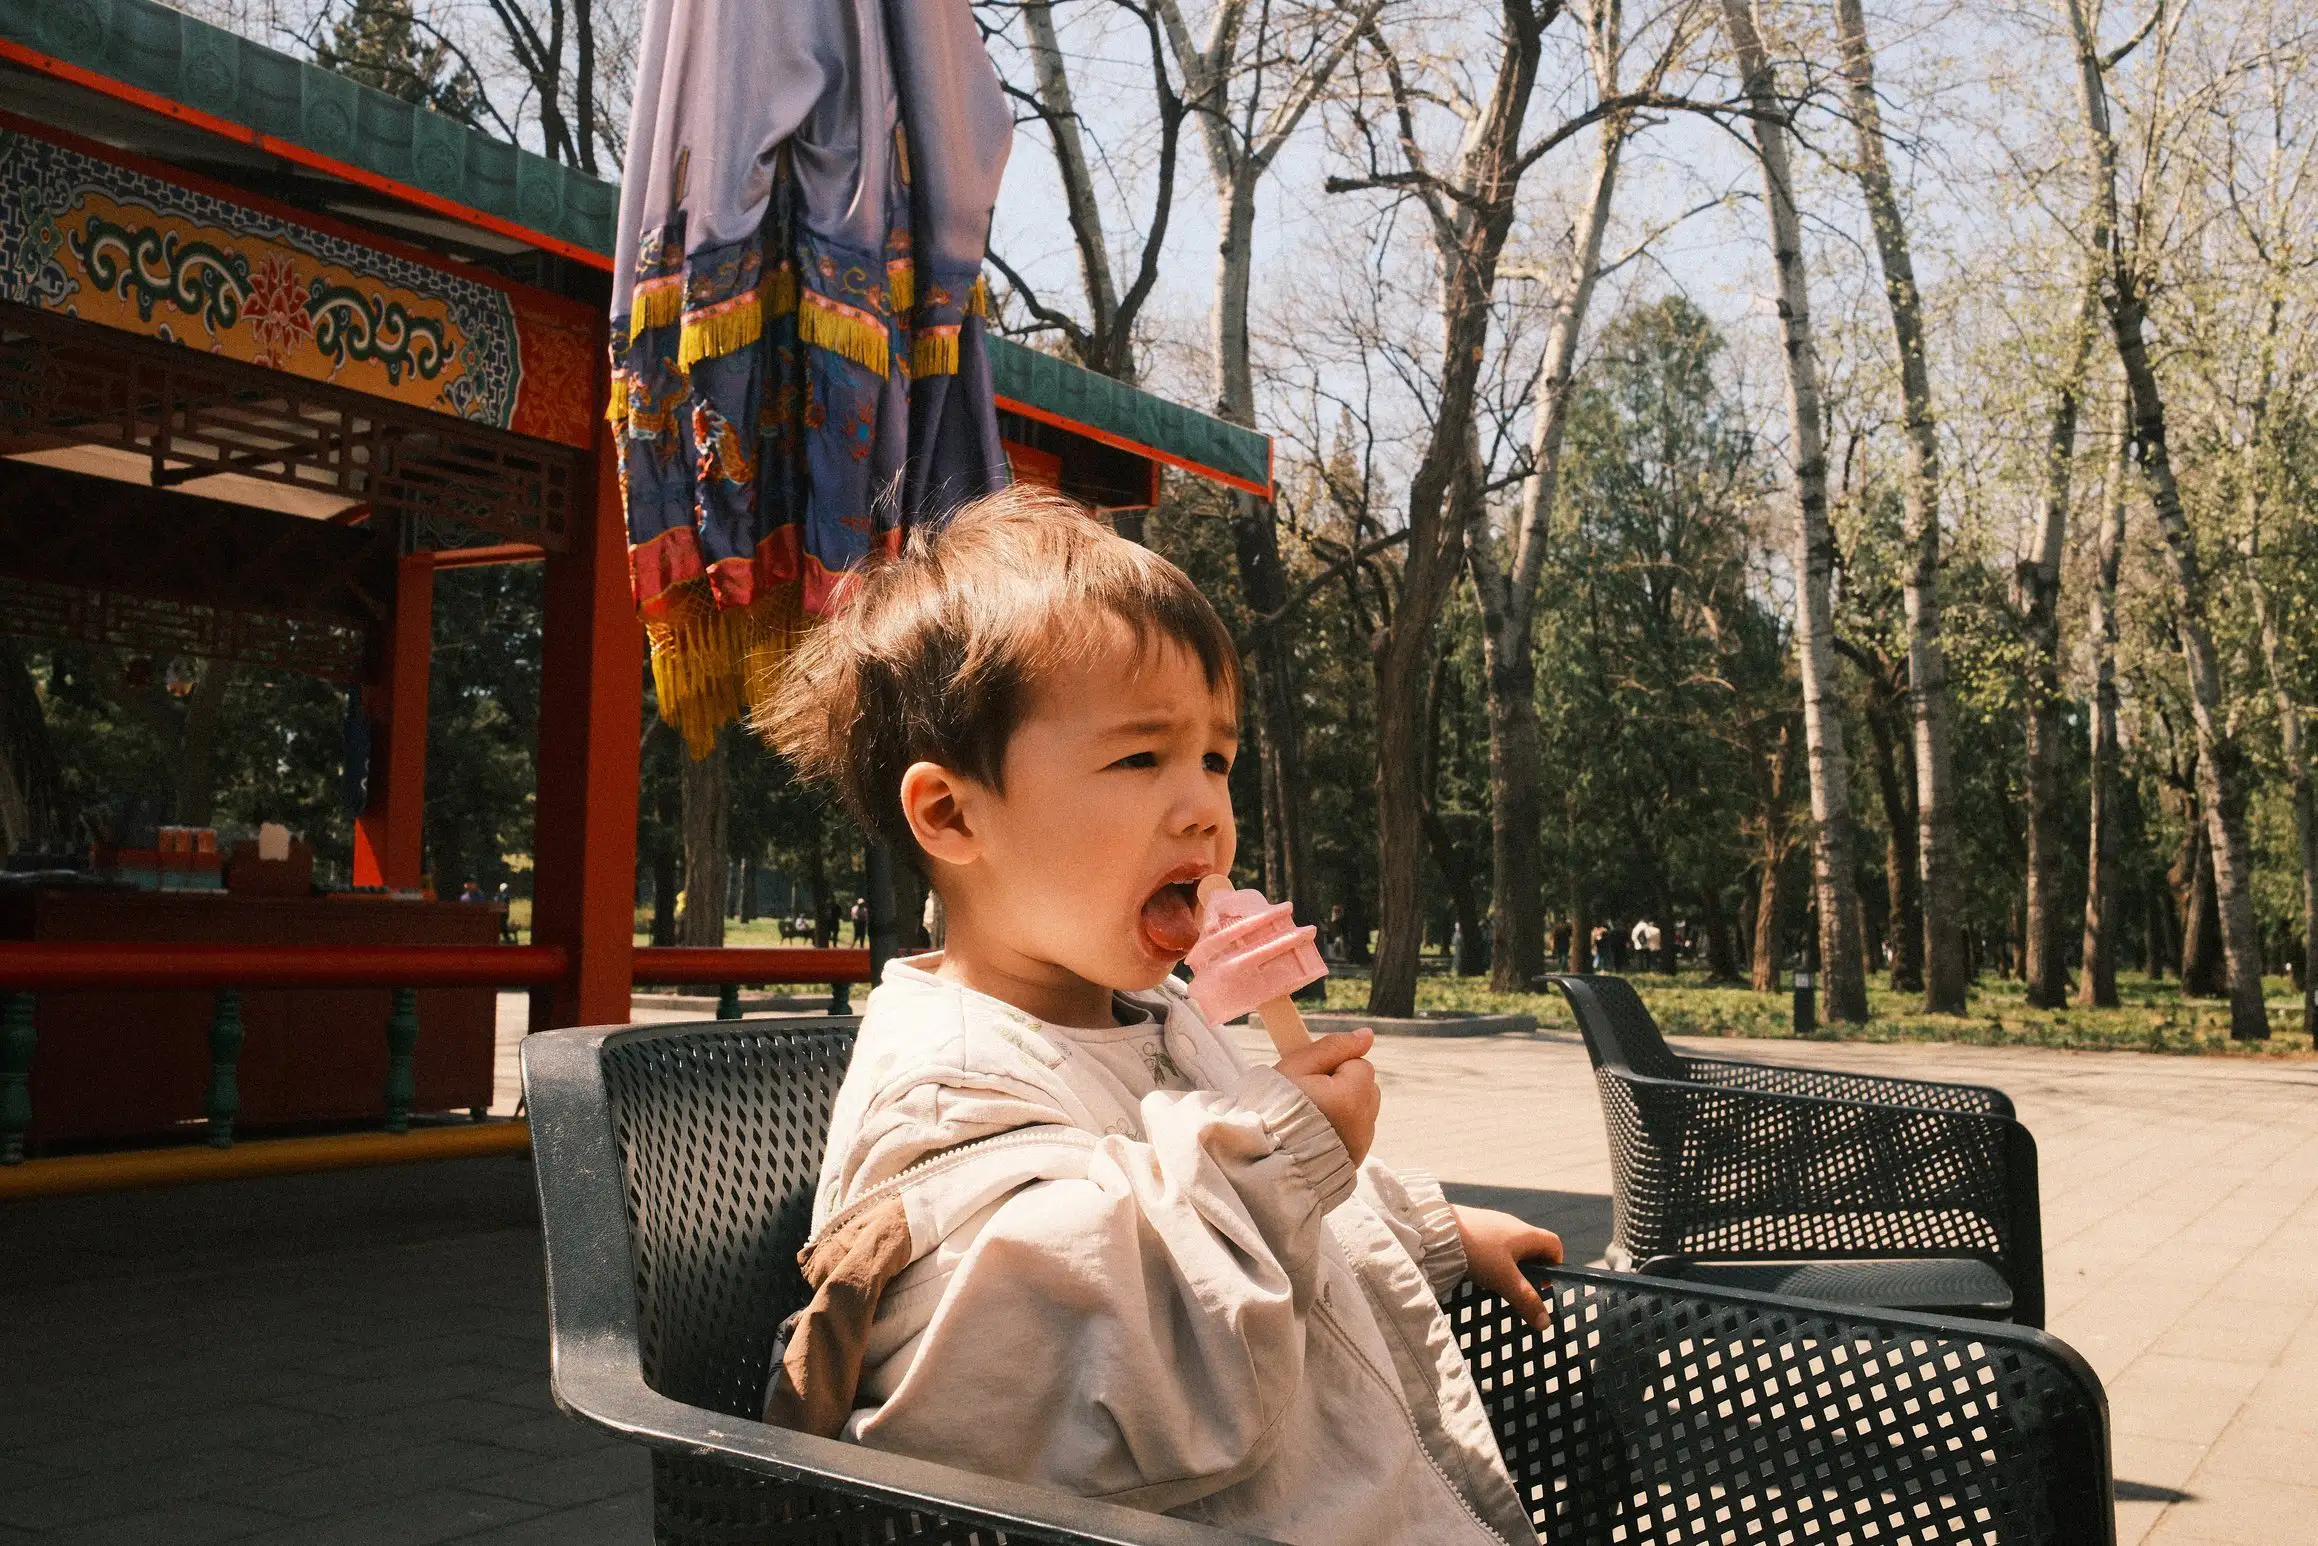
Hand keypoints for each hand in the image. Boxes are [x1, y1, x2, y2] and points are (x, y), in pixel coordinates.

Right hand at [1276, 1029, 1380, 1168]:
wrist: (1260, 1159)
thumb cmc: (1273, 1109)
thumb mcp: (1296, 1067)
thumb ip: (1333, 1047)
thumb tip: (1367, 1035)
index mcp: (1351, 1098)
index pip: (1360, 1063)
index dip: (1334, 1066)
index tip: (1310, 1079)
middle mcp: (1364, 1123)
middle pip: (1366, 1087)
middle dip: (1344, 1086)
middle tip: (1310, 1095)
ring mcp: (1361, 1144)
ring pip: (1363, 1110)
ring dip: (1344, 1107)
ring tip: (1312, 1116)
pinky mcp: (1355, 1159)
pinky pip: (1357, 1133)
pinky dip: (1342, 1128)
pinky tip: (1317, 1133)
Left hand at [1453, 1204, 1562, 1329]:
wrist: (1436, 1230)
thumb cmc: (1478, 1252)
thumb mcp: (1505, 1280)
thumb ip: (1526, 1300)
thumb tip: (1546, 1323)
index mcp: (1525, 1234)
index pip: (1553, 1244)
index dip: (1555, 1265)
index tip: (1544, 1286)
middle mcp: (1511, 1225)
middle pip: (1532, 1248)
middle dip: (1530, 1271)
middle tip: (1520, 1292)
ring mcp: (1491, 1224)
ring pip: (1510, 1248)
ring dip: (1510, 1268)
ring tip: (1498, 1286)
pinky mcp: (1473, 1227)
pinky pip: (1491, 1245)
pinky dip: (1492, 1261)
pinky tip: (1478, 1272)